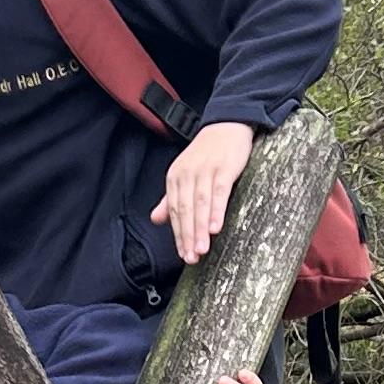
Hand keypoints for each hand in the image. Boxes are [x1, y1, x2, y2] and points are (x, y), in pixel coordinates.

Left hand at [154, 118, 253, 263]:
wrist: (227, 125)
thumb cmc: (207, 153)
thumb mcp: (185, 174)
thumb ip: (171, 199)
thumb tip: (156, 219)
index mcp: (175, 178)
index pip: (174, 211)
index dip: (178, 235)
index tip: (183, 254)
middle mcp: (187, 174)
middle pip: (185, 210)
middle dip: (187, 236)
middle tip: (191, 258)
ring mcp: (205, 171)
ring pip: (200, 205)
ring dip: (199, 229)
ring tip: (201, 249)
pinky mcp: (223, 168)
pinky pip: (219, 193)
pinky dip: (216, 211)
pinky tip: (215, 228)